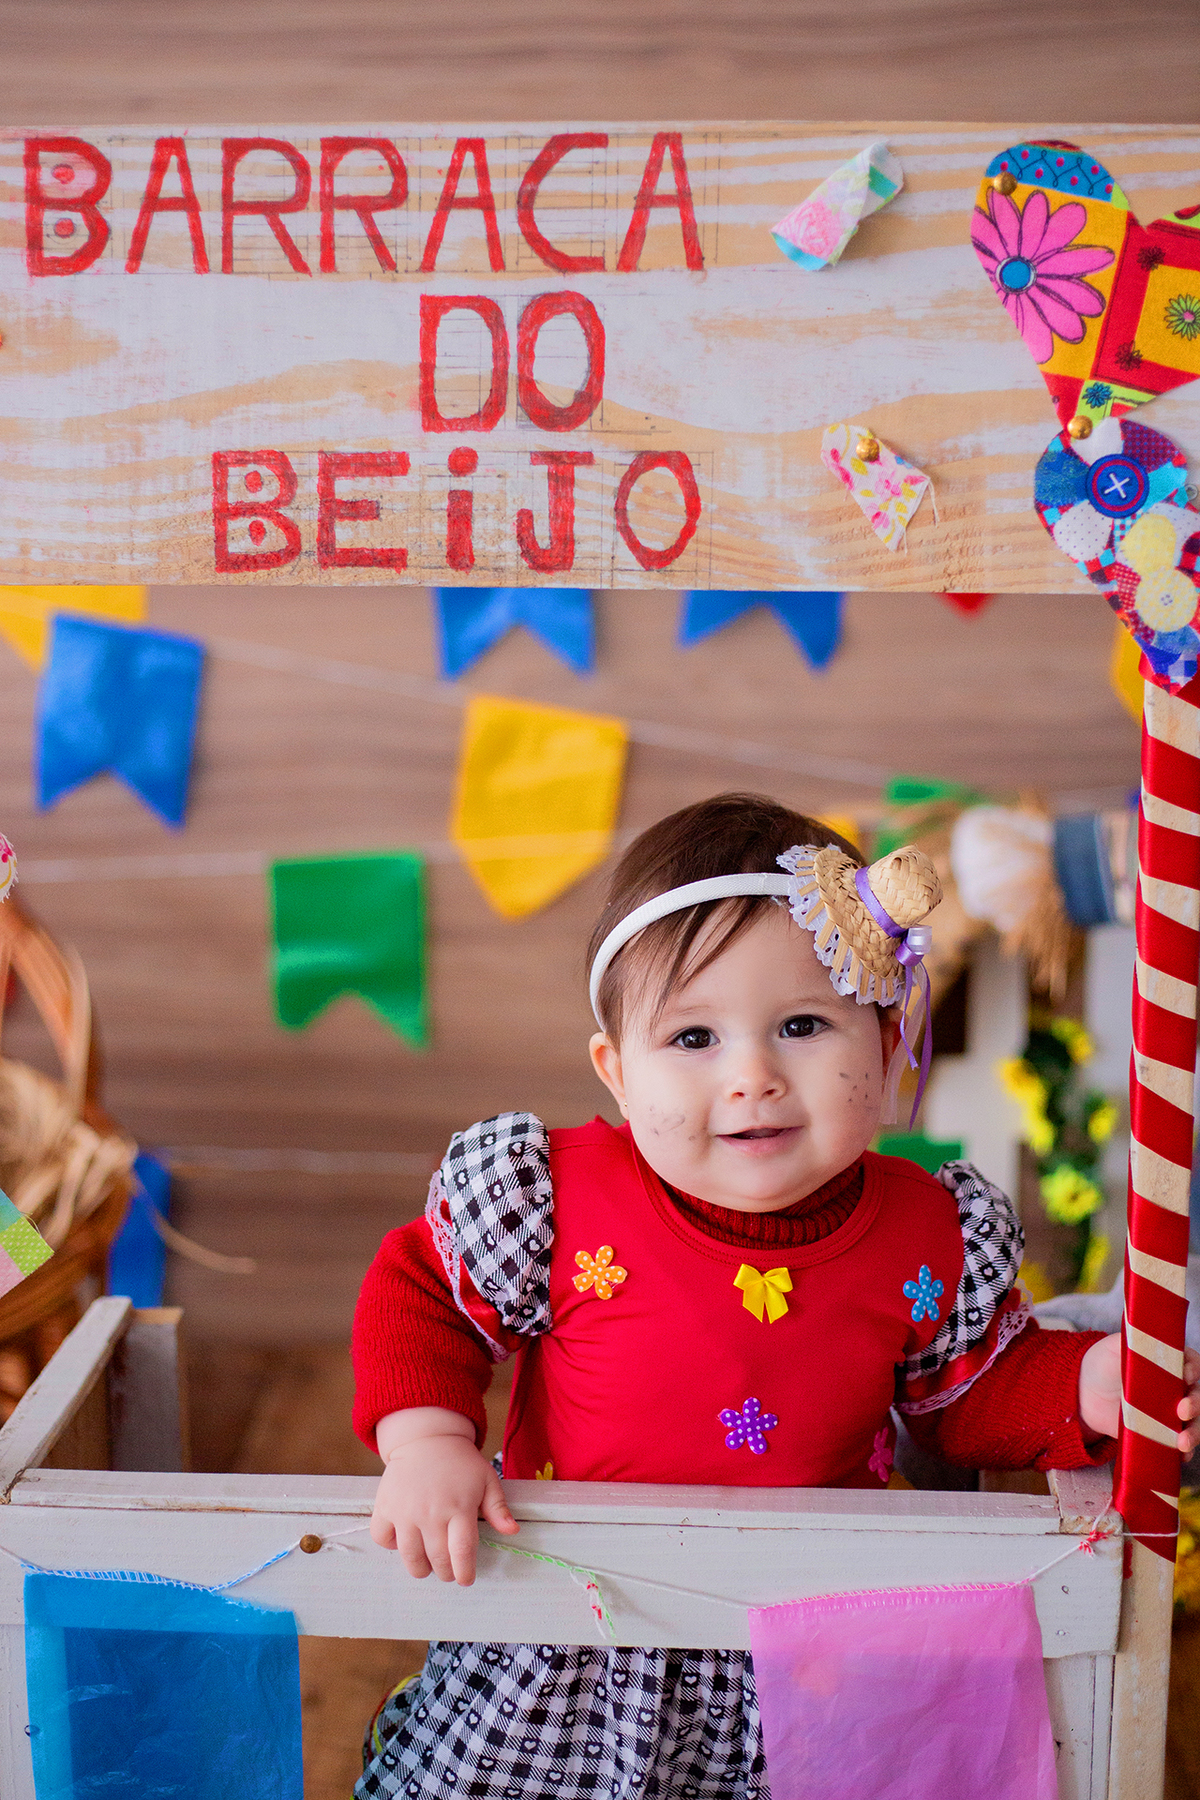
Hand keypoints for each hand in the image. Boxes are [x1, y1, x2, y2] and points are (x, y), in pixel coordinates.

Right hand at [370, 1408, 517, 1585]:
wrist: (427, 1438)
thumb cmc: (460, 1462)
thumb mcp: (486, 1479)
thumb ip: (498, 1508)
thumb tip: (512, 1531)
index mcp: (460, 1506)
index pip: (462, 1551)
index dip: (465, 1572)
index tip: (466, 1579)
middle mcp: (431, 1512)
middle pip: (438, 1559)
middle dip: (446, 1573)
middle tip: (449, 1570)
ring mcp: (405, 1511)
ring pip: (410, 1558)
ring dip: (421, 1568)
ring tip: (428, 1563)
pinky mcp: (385, 1507)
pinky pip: (383, 1539)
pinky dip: (391, 1545)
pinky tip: (404, 1539)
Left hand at [1079, 1333, 1199, 1453]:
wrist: (1084, 1394)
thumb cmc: (1103, 1363)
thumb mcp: (1114, 1347)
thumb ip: (1130, 1341)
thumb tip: (1141, 1337)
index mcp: (1169, 1361)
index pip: (1191, 1362)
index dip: (1193, 1367)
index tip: (1186, 1375)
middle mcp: (1176, 1387)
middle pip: (1197, 1395)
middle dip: (1196, 1403)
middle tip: (1183, 1410)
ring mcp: (1170, 1411)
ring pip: (1193, 1422)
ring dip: (1194, 1432)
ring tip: (1182, 1442)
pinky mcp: (1161, 1432)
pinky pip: (1179, 1443)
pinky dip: (1184, 1451)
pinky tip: (1180, 1456)